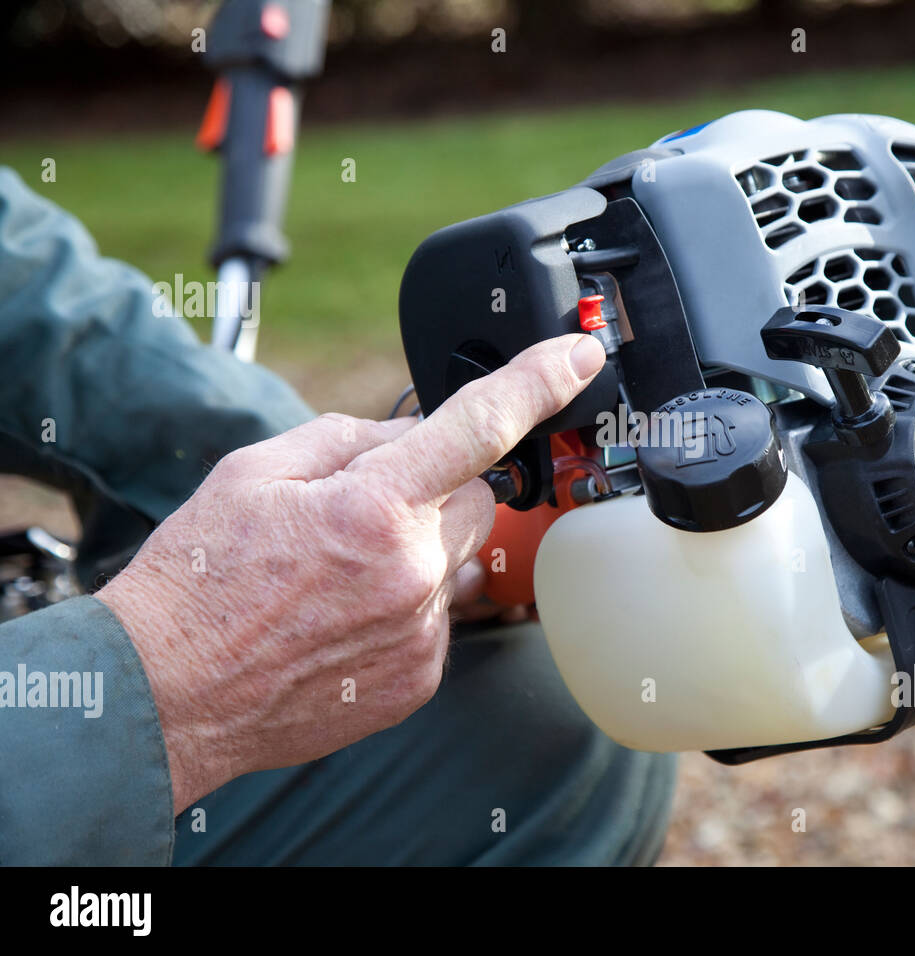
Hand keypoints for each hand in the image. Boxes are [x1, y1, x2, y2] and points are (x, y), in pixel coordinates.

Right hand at [98, 334, 605, 809]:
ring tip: (338, 576)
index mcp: (372, 507)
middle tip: (359, 511)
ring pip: (457, 558)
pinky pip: (440, 614)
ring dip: (418, 551)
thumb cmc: (199, 580)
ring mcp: (420, 631)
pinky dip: (408, 604)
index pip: (479, 427)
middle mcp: (412, 572)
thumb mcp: (254, 472)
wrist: (167, 695)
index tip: (580, 357)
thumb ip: (349, 437)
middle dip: (434, 491)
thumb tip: (413, 432)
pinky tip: (343, 617)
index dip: (537, 382)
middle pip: (477, 499)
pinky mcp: (420, 677)